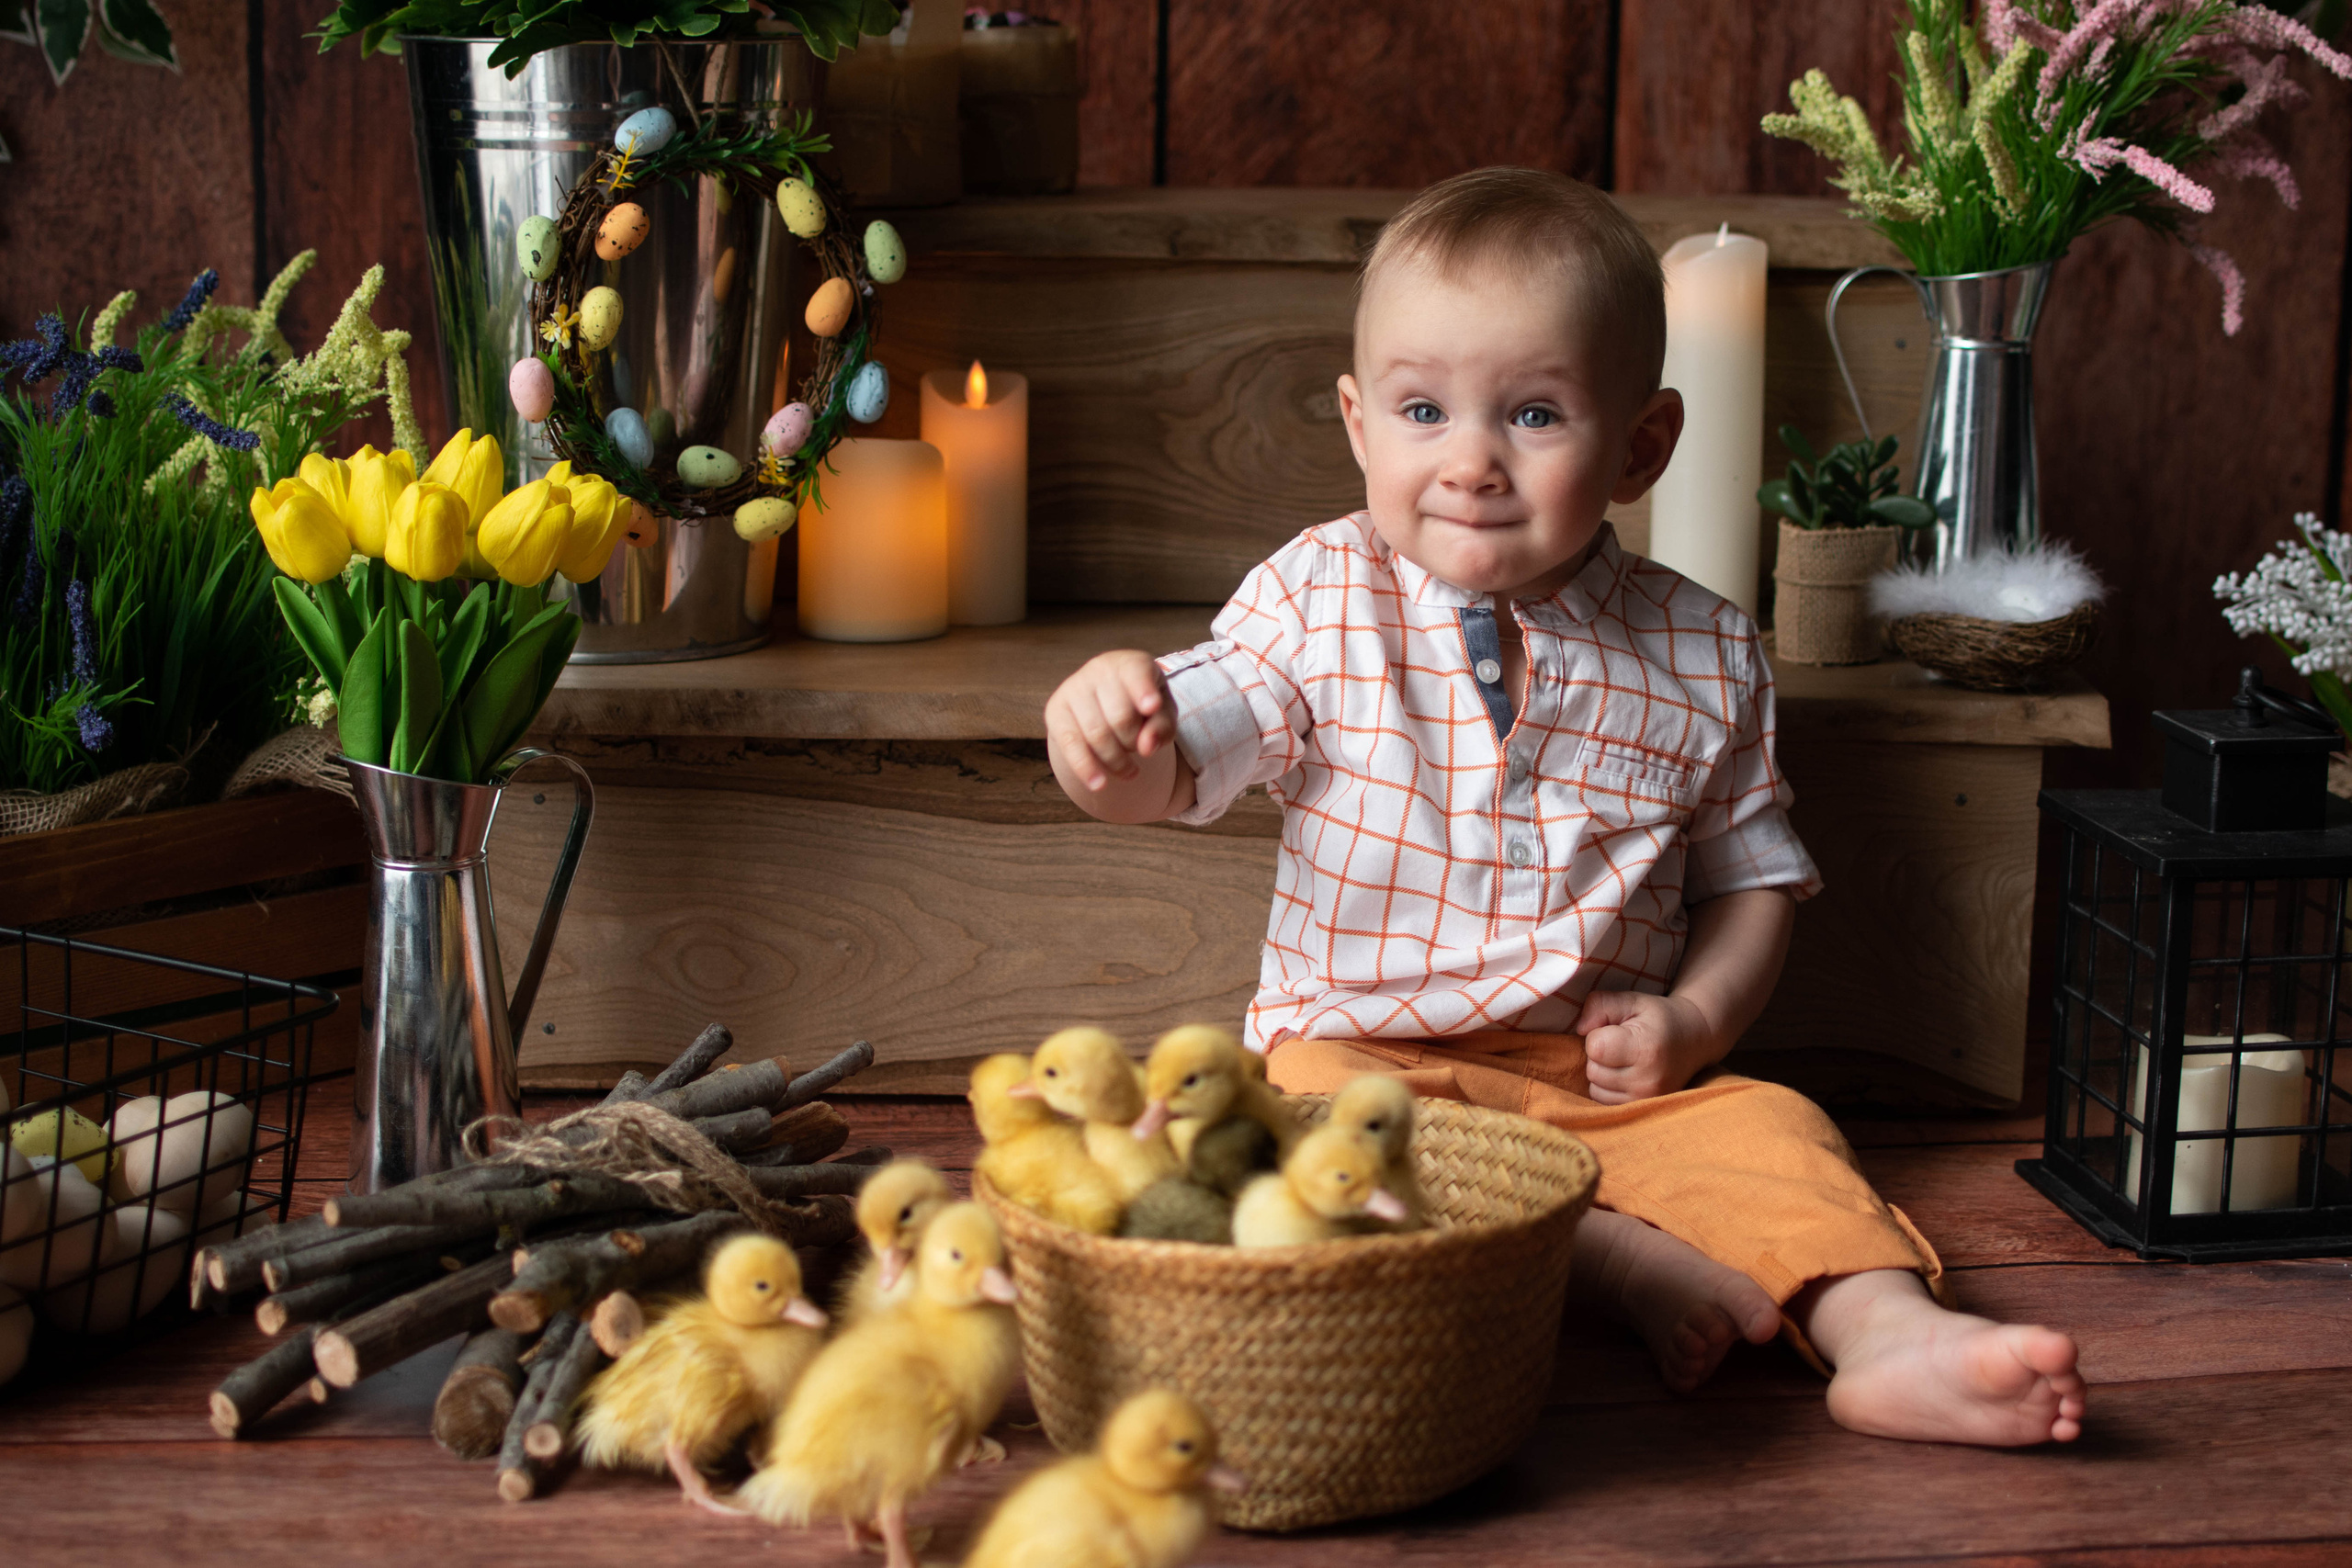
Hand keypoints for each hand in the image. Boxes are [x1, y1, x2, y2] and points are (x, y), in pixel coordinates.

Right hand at [1046, 650, 1176, 793]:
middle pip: (1121, 718)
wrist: (1106, 701)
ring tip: (1129, 771)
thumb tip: (1146, 747)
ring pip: (1097, 735)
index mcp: (1130, 663)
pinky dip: (1086, 768)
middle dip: (1134, 744)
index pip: (1136, 675)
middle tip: (1139, 750)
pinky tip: (1099, 784)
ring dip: (1117, 762)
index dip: (1143, 691)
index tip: (1152, 706)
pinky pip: (1069, 744)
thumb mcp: (1163, 714)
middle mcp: (1099, 669)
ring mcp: (1073, 687)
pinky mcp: (1055, 710)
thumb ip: (1162, 727)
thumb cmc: (1142, 707)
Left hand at [1573, 990, 1724, 1103]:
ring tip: (1625, 1059)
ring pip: (1595, 1088)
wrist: (1695, 1039)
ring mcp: (1646, 1099)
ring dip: (1602, 1073)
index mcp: (1646, 1050)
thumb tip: (1580, 1029)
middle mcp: (1648, 1081)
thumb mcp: (1632, 1000)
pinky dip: (1608, 1087)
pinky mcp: (1643, 1109)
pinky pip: (1604, 1101)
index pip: (1595, 1047)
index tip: (1616, 1029)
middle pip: (1593, 1070)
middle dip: (1599, 1055)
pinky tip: (1626, 1073)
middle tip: (1622, 1043)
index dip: (1598, 1034)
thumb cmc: (1658, 1017)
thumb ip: (1600, 1005)